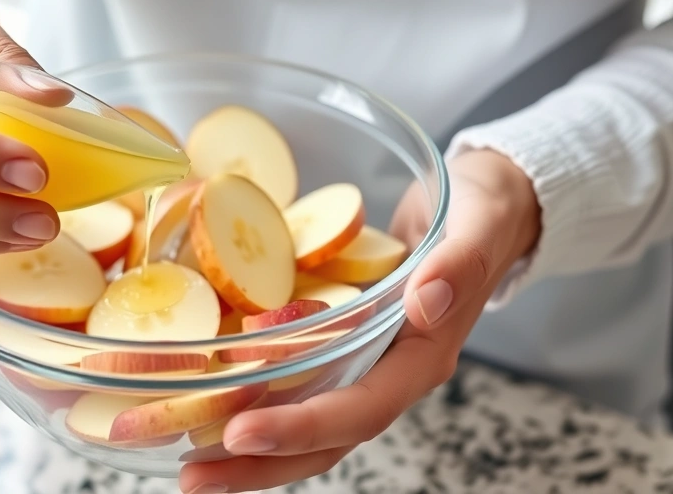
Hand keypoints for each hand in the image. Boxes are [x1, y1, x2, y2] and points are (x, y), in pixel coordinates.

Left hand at [179, 150, 541, 492]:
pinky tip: (207, 408)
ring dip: (249, 451)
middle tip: (192, 478)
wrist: (481, 206)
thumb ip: (460, 263)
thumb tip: (426, 301)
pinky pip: (296, 385)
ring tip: (189, 468)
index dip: (302, 427)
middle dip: (260, 463)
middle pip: (325, 439)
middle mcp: (390, 372)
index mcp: (423, 356)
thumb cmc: (482, 211)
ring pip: (305, 423)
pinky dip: (253, 401)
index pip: (362, 409)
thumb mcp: (481, 223)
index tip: (240, 432)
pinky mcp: (342, 344)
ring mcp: (364, 362)